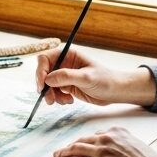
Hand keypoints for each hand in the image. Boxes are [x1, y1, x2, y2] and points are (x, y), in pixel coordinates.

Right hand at [36, 46, 155, 107]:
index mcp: (68, 55)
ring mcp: (64, 75)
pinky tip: (68, 101)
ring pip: (47, 84)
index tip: (42, 84)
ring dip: (51, 94)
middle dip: (44, 86)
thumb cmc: (105, 80)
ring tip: (63, 101)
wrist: (116, 92)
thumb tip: (47, 79)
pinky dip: (57, 98)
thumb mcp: (86, 77)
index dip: (40, 71)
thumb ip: (66, 77)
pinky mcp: (66, 86)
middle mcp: (63, 63)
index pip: (45, 59)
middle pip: (43, 72)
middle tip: (49, 99)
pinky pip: (54, 92)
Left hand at [52, 126, 156, 156]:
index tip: (77, 145)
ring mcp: (102, 152)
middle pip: (81, 141)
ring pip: (75, 150)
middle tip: (61, 151)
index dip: (83, 142)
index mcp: (117, 132)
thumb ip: (122, 145)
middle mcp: (107, 138)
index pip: (94, 135)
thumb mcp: (136, 146)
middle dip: (69, 146)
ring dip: (63, 153)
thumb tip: (114, 153)